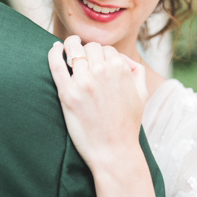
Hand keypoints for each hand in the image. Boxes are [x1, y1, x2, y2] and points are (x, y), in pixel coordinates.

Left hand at [48, 35, 147, 170]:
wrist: (114, 150)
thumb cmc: (128, 123)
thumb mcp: (142, 93)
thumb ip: (136, 71)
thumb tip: (122, 59)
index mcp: (120, 68)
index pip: (107, 49)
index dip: (103, 54)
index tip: (98, 60)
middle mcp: (102, 71)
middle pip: (91, 47)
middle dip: (88, 49)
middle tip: (83, 55)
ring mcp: (83, 82)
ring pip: (74, 51)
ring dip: (71, 46)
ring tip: (68, 46)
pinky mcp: (67, 94)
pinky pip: (56, 65)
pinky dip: (54, 52)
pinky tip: (54, 48)